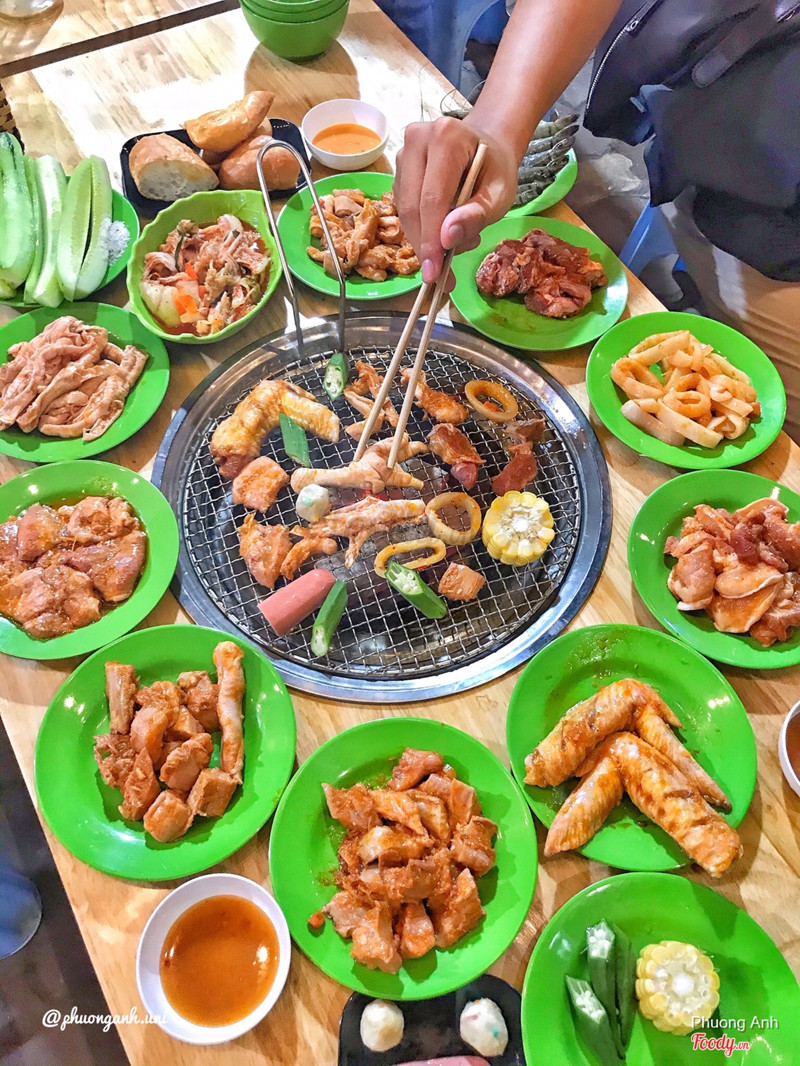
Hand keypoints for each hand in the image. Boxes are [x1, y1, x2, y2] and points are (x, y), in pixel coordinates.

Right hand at [395, 116, 517, 287]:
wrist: (486, 146)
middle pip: (412, 206)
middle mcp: (417, 139)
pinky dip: (420, 229)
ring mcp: (404, 154)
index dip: (431, 240)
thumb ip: (476, 215)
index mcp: (447, 137)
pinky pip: (403, 208)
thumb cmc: (495, 169)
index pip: (432, 199)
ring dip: (423, 239)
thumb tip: (447, 238)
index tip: (434, 273)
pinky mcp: (399, 170)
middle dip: (424, 246)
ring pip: (403, 210)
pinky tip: (442, 234)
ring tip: (452, 250)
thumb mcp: (500, 194)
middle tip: (438, 277)